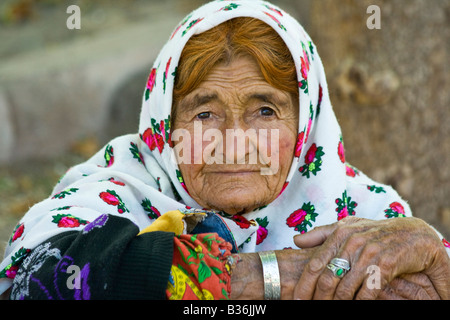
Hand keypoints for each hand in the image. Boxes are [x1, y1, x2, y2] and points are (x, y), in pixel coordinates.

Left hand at [292, 217, 449, 299]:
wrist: (414, 235)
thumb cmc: (375, 232)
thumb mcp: (348, 227)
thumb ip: (322, 235)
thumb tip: (295, 241)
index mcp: (340, 233)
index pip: (315, 263)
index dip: (303, 285)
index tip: (296, 298)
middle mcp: (353, 242)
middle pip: (327, 279)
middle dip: (317, 299)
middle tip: (311, 307)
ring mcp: (370, 254)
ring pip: (345, 289)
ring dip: (336, 303)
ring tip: (329, 309)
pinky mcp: (386, 266)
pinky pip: (366, 293)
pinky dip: (357, 304)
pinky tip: (352, 307)